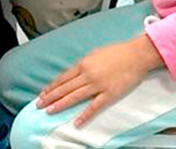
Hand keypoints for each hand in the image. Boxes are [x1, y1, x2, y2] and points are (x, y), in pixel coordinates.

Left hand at [36, 36, 163, 125]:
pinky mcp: (109, 94)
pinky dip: (84, 115)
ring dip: (60, 104)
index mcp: (83, 64)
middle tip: (39, 104)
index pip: (63, 77)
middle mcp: (87, 75)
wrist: (135, 55)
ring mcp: (98, 85)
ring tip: (50, 111)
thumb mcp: (95, 54)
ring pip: (75, 97)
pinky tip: (76, 122)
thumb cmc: (117, 52)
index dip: (51, 86)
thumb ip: (83, 64)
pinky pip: (94, 106)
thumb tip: (73, 73)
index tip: (42, 93)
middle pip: (65, 88)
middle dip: (50, 97)